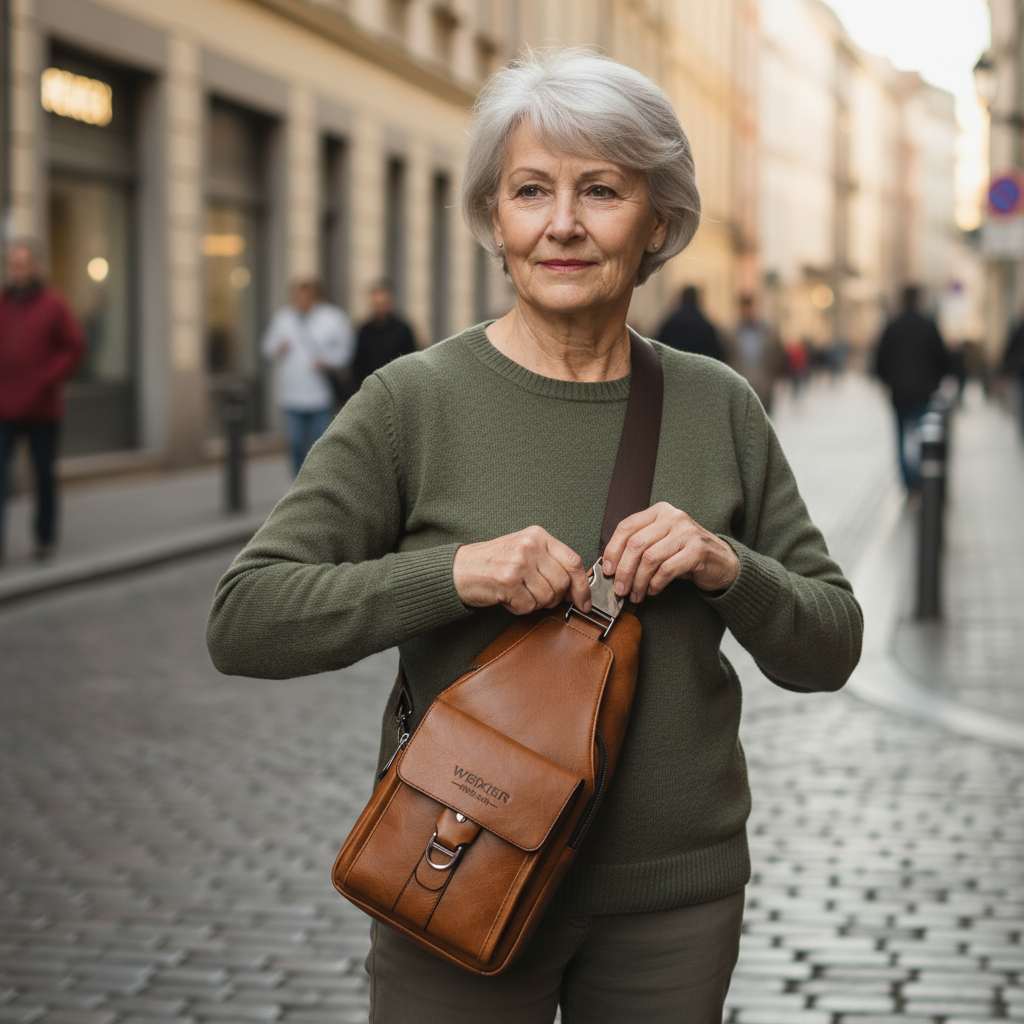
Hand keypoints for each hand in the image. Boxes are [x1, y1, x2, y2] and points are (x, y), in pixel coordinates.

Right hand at [453, 526, 592, 615]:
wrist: (459, 569)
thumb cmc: (493, 562)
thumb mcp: (525, 551)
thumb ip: (551, 562)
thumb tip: (578, 589)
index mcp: (538, 535)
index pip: (574, 561)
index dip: (582, 586)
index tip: (584, 602)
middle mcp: (530, 546)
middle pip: (562, 583)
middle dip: (554, 598)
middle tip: (536, 596)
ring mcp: (518, 562)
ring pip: (547, 597)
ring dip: (534, 603)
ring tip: (518, 594)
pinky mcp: (507, 581)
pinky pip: (528, 606)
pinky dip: (519, 609)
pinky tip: (508, 598)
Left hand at [601, 502, 738, 601]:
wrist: (722, 562)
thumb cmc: (685, 554)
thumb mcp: (661, 542)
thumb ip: (639, 547)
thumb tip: (610, 566)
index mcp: (659, 512)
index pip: (626, 527)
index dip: (612, 550)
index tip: (608, 570)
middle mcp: (673, 517)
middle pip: (635, 544)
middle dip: (624, 570)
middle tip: (620, 589)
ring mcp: (686, 532)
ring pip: (649, 559)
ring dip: (638, 581)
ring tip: (636, 594)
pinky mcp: (697, 550)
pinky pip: (666, 570)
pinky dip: (655, 584)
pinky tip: (653, 591)